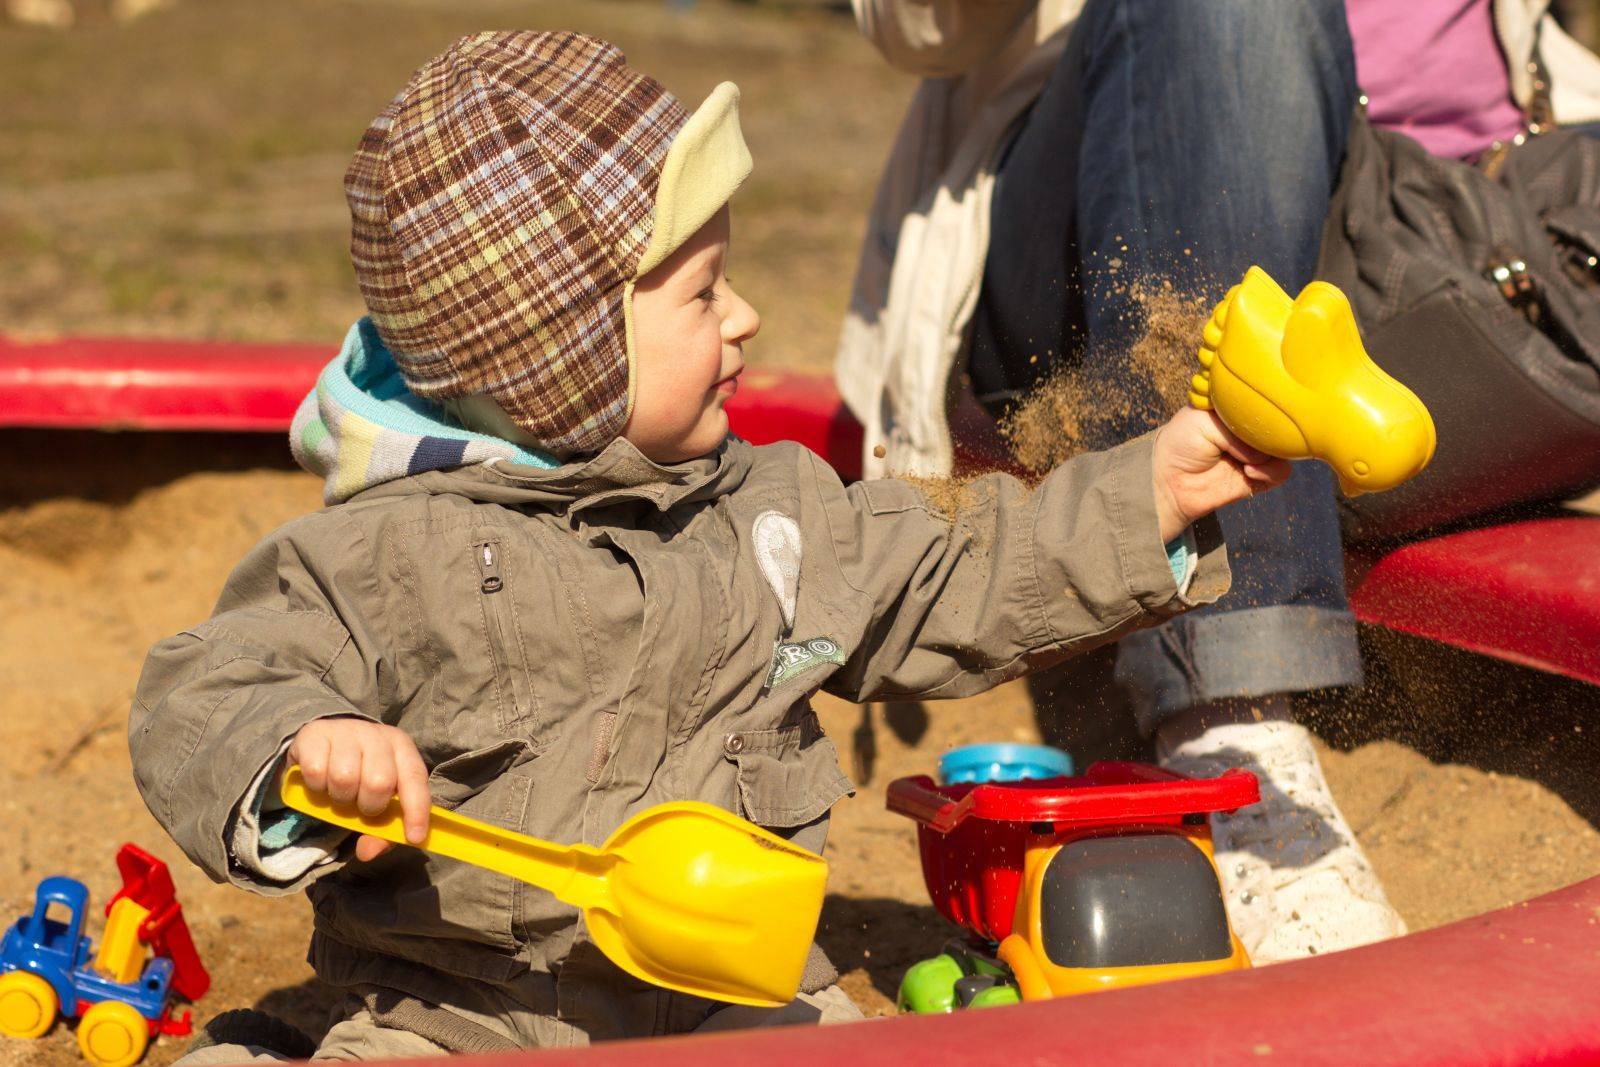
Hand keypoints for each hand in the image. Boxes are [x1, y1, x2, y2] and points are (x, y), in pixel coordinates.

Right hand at [286, 719, 429, 861]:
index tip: (413, 836)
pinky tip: (319, 782)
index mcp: (402, 748)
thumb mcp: (377, 799)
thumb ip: (381, 830)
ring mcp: (345, 731)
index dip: (416, 809)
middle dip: (368, 805)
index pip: (415, 778)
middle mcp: (377, 735)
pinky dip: (316, 786)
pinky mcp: (314, 733)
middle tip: (359, 806)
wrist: (323, 742)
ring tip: (338, 793)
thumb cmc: (359, 774)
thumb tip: (367, 852)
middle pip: (378, 781)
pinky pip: (315, 771)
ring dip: (339, 797)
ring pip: (344, 777)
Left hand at [1151, 407, 1290, 541]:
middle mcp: (1251, 428)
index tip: (1264, 404)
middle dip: (1272, 430)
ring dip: (1270, 453)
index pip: (1266, 397)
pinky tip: (1248, 472)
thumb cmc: (1180, 444)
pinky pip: (1281, 471)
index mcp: (1238, 406)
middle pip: (1282, 422)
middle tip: (1253, 437)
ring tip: (1246, 460)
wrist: (1169, 482)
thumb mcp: (1205, 421)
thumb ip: (1238, 427)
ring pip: (1287, 446)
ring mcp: (1257, 452)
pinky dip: (1269, 471)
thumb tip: (1262, 448)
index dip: (1269, 401)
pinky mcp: (1260, 476)